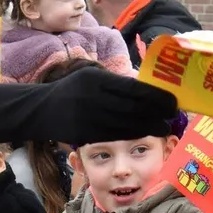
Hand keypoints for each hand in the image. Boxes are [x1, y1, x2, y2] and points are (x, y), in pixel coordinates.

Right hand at [43, 67, 178, 145]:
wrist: (40, 110)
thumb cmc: (71, 90)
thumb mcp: (89, 76)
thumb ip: (113, 82)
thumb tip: (145, 87)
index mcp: (96, 79)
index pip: (133, 88)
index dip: (156, 96)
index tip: (171, 101)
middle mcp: (92, 97)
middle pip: (133, 108)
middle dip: (156, 113)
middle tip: (172, 115)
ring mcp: (87, 117)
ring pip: (126, 125)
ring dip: (148, 127)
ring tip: (163, 127)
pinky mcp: (84, 133)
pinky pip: (114, 136)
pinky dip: (132, 135)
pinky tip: (143, 133)